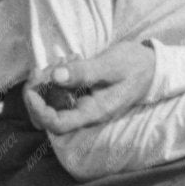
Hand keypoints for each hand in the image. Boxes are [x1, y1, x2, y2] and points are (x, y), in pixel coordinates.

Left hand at [24, 39, 156, 133]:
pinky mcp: (82, 96)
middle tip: (41, 69)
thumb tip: (56, 76)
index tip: (32, 89)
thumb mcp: (111, 65)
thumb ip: (84, 72)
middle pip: (49, 117)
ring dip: (46, 82)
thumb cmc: (135, 65)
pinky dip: (56, 77)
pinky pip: (60, 93)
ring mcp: (84, 105)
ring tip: (61, 62)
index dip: (39, 110)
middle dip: (38, 93)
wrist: (152, 66)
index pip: (57, 124)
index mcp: (94, 112)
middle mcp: (86, 113)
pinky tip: (68, 62)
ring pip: (52, 103)